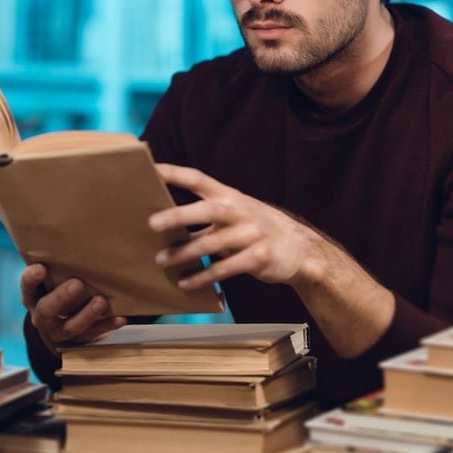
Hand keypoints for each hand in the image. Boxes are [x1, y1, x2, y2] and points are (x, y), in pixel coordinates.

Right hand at [20, 263, 126, 349]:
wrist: (59, 326)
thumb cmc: (56, 290)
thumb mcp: (50, 280)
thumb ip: (56, 266)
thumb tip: (76, 233)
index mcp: (32, 297)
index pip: (27, 287)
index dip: (32, 278)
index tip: (41, 267)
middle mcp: (42, 316)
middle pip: (47, 309)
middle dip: (62, 297)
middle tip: (78, 284)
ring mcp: (60, 331)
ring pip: (72, 326)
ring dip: (87, 314)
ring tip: (101, 301)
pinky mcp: (79, 340)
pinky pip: (94, 335)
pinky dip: (107, 326)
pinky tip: (120, 317)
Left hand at [149, 163, 326, 290]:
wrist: (301, 250)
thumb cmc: (257, 230)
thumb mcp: (235, 216)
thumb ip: (206, 219)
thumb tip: (167, 223)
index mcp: (231, 196)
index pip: (199, 178)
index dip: (175, 173)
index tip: (151, 169)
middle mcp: (241, 211)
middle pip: (208, 209)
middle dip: (179, 215)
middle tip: (152, 224)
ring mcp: (252, 234)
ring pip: (212, 243)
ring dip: (185, 254)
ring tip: (162, 261)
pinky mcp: (259, 258)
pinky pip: (224, 268)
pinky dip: (202, 277)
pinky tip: (186, 282)